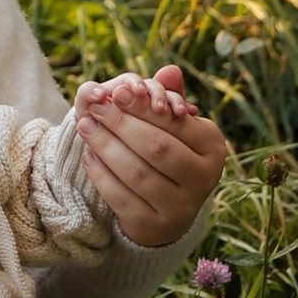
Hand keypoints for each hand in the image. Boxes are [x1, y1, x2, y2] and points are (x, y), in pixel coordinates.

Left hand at [74, 63, 225, 247]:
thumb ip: (167, 98)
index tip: (116, 91)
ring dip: (106, 146)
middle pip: (156, 147)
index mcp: (212, 148)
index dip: (143, 106)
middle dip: (121, 124)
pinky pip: (122, 198)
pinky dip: (101, 175)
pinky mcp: (154, 227)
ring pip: (137, 173)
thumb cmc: (169, 153)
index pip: (174, 123)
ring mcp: (181, 208)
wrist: (166, 210)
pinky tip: (88, 156)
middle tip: (96, 107)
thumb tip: (169, 70)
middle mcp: (203, 180)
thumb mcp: (174, 126)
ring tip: (85, 126)